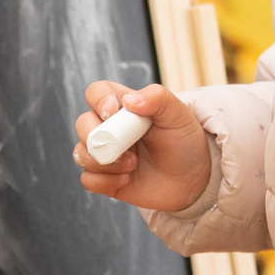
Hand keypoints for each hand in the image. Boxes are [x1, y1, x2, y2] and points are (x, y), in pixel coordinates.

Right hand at [73, 82, 210, 212]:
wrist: (194, 178)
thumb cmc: (185, 142)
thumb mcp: (179, 115)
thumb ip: (157, 98)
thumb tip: (130, 100)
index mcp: (124, 107)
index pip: (97, 92)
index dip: (98, 100)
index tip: (112, 112)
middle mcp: (109, 129)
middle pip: (82, 124)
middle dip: (97, 138)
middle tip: (124, 148)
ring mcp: (106, 154)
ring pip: (80, 153)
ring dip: (103, 162)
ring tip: (132, 166)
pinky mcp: (105, 179)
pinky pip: (88, 180)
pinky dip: (104, 181)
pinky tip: (126, 180)